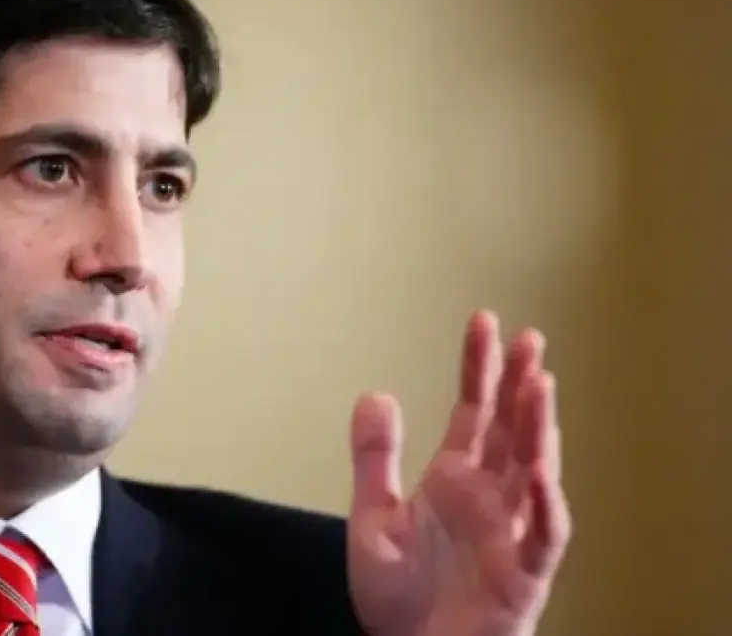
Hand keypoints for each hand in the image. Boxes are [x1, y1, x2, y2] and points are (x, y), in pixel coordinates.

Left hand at [347, 311, 571, 635]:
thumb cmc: (399, 596)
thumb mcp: (372, 519)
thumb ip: (375, 459)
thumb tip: (373, 393)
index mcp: (453, 479)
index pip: (472, 411)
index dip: (479, 367)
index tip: (484, 321)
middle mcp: (488, 496)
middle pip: (511, 429)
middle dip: (520, 384)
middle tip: (531, 339)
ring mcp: (511, 530)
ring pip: (533, 469)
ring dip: (538, 427)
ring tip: (538, 383)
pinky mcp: (525, 571)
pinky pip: (543, 533)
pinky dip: (545, 502)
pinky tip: (539, 468)